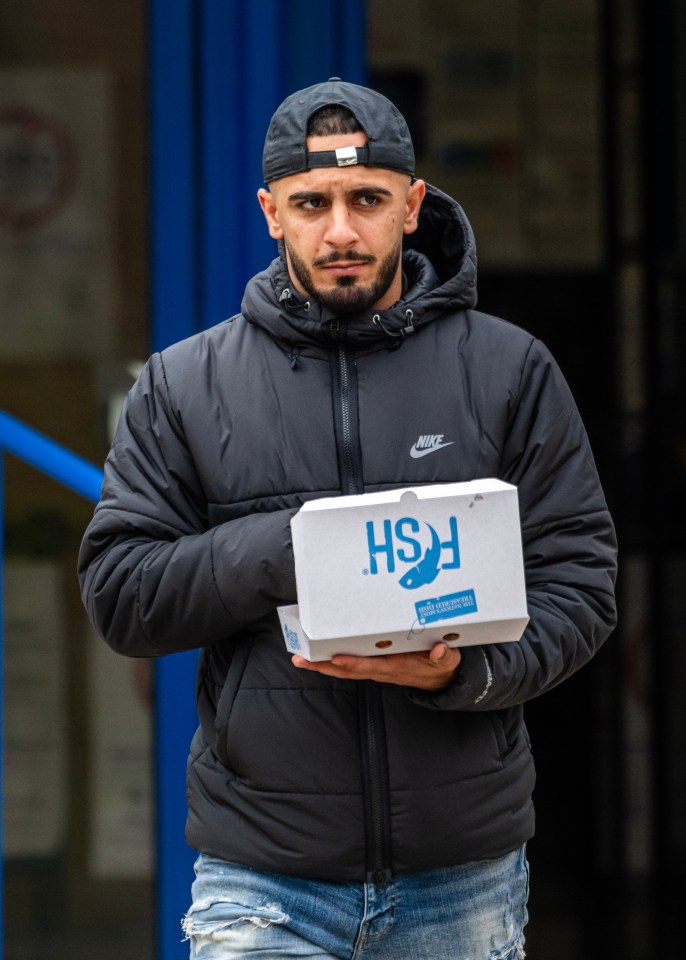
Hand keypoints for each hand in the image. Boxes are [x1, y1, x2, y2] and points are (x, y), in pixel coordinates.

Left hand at [291, 642, 461, 690]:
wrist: (439, 678)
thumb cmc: (441, 664)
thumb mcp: (448, 660)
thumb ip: (444, 655)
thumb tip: (439, 650)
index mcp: (397, 667)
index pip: (371, 665)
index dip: (353, 662)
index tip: (336, 657)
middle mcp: (381, 670)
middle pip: (348, 670)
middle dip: (324, 665)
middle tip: (300, 660)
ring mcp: (375, 668)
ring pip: (344, 669)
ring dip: (321, 664)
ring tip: (299, 659)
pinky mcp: (373, 664)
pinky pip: (348, 664)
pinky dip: (330, 661)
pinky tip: (315, 656)